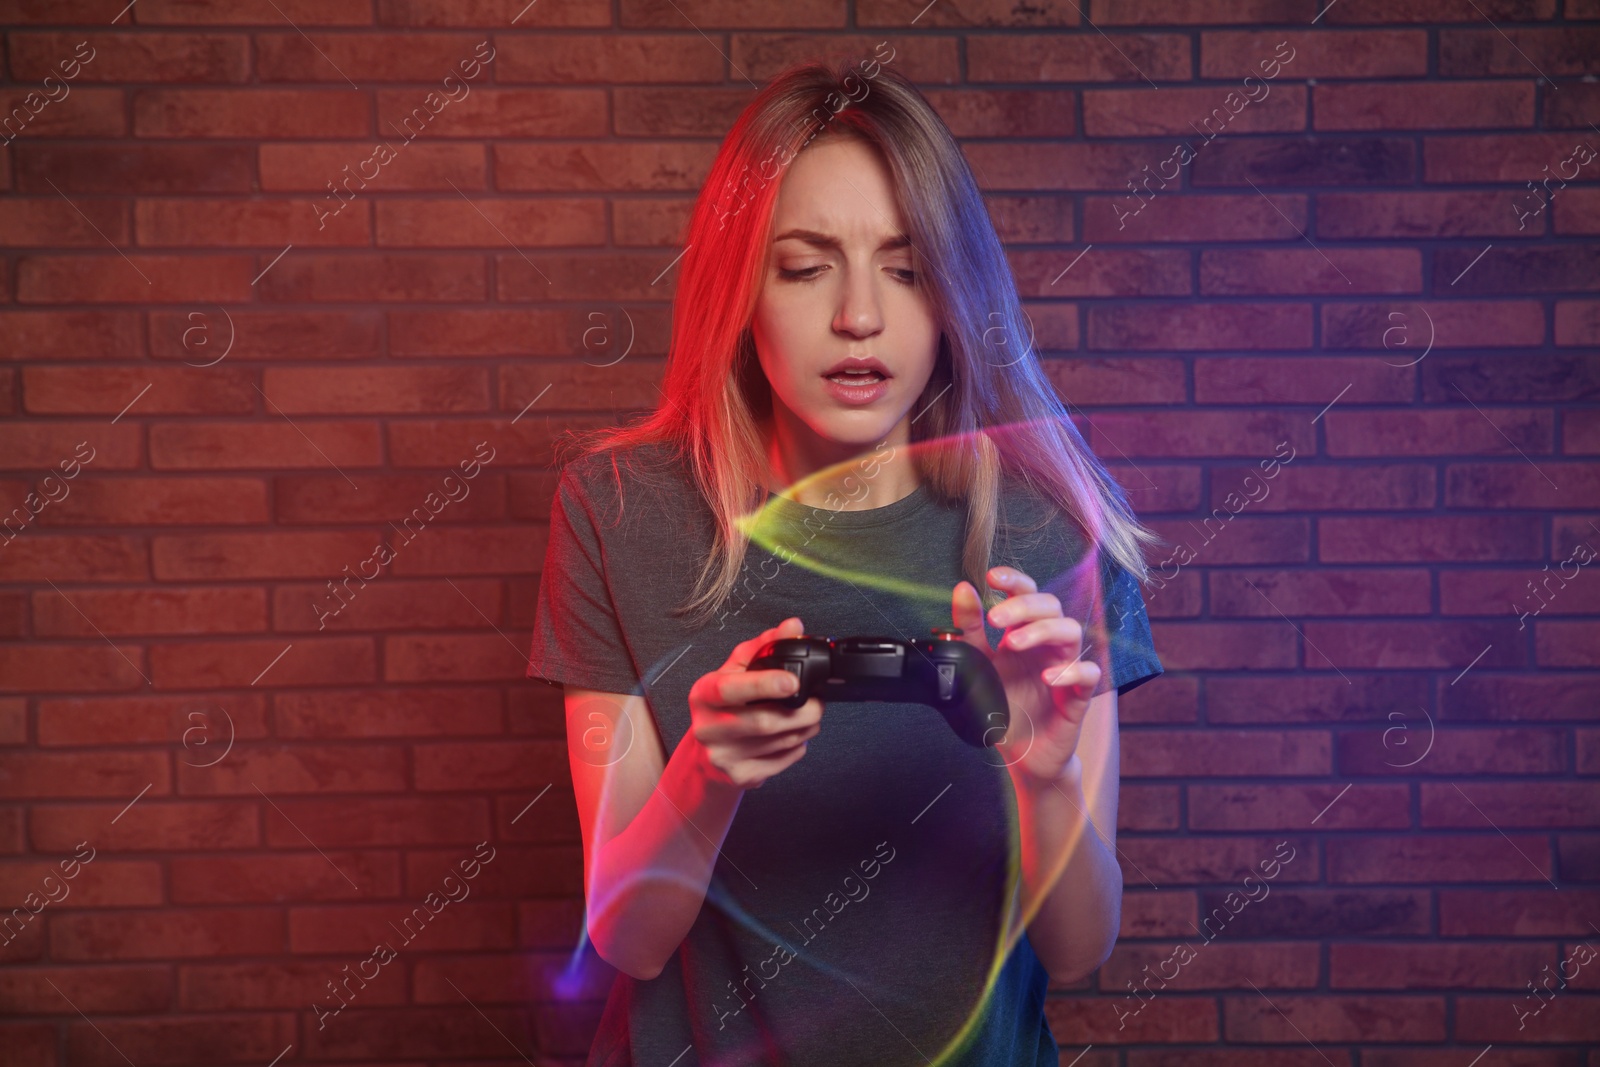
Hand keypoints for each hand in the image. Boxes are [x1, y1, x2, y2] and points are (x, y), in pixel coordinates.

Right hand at [687, 617, 821, 789]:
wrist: (707, 754)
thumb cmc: (724, 706)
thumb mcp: (735, 670)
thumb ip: (764, 646)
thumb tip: (793, 626)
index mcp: (704, 694)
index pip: (730, 689)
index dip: (763, 684)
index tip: (792, 681)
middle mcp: (708, 727)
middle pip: (764, 721)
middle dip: (802, 711)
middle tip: (818, 702)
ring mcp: (723, 756)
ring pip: (779, 742)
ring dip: (805, 727)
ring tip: (809, 716)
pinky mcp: (740, 777)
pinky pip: (784, 760)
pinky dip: (799, 746)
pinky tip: (794, 736)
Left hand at [951, 567, 1100, 785]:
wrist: (1021, 755)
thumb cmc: (1005, 707)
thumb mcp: (979, 665)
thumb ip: (970, 629)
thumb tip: (962, 589)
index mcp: (1025, 633)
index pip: (1028, 594)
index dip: (1015, 580)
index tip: (991, 577)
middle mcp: (1048, 645)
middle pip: (1051, 605)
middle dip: (1023, 606)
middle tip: (995, 620)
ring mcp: (1066, 666)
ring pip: (1071, 631)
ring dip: (1043, 631)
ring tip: (1014, 643)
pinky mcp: (1078, 696)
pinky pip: (1088, 674)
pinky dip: (1070, 671)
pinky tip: (1048, 677)